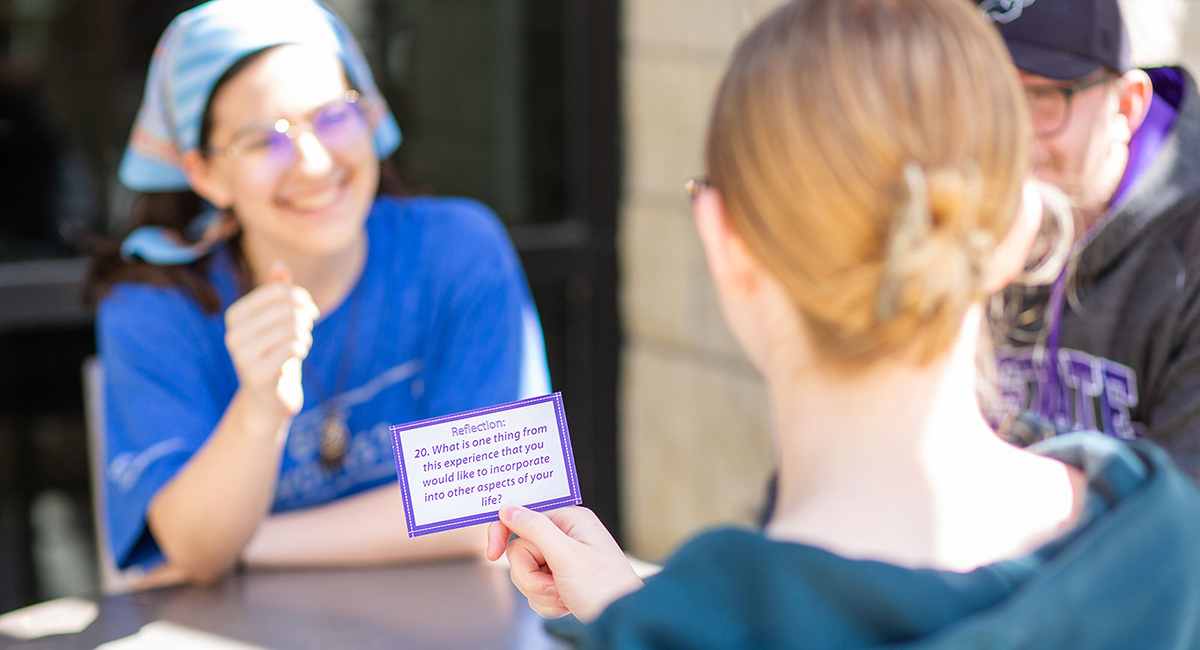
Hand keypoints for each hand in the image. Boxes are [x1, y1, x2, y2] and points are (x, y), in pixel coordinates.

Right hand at [224, 262, 319, 415]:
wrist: (268, 398)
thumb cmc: (275, 353)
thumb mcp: (276, 321)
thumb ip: (276, 293)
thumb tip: (279, 264)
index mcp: (235, 315)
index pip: (277, 290)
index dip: (301, 297)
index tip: (309, 309)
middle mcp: (233, 333)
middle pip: (286, 308)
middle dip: (305, 315)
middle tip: (308, 327)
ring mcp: (242, 355)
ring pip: (291, 327)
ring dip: (305, 333)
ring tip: (302, 342)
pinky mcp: (256, 373)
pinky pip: (292, 347)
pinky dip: (303, 347)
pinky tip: (299, 354)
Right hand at [487, 505, 642, 621]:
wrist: (620, 622)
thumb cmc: (606, 588)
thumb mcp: (567, 556)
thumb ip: (535, 529)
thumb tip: (508, 508)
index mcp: (570, 520)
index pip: (523, 516)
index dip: (503, 532)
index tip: (491, 552)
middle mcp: (566, 536)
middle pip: (520, 549)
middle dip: (531, 575)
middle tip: (552, 585)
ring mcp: (563, 560)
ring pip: (524, 572)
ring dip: (539, 591)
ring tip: (563, 596)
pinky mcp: (560, 580)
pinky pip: (534, 588)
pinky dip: (545, 601)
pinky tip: (565, 604)